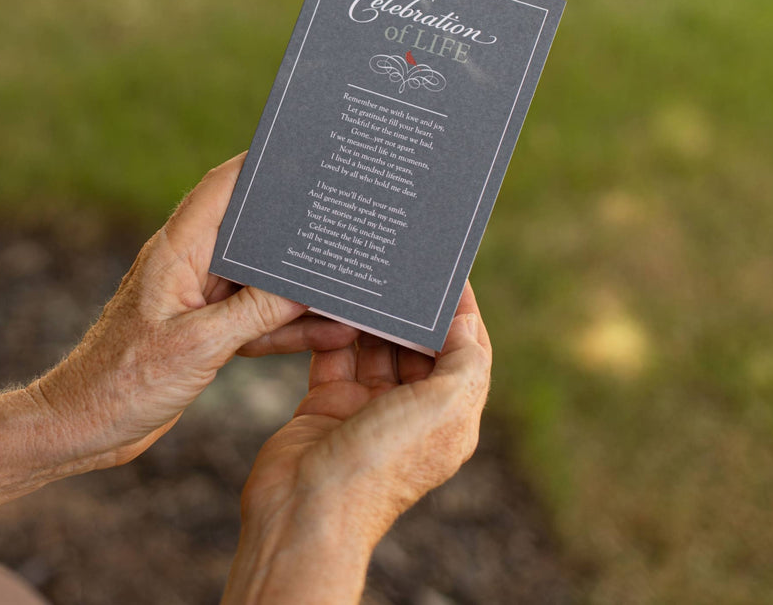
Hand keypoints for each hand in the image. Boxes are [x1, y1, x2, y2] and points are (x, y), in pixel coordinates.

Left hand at [29, 154, 359, 468]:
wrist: (83, 427)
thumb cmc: (124, 382)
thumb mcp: (199, 344)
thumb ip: (256, 311)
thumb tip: (306, 285)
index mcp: (175, 252)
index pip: (220, 189)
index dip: (259, 165)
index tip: (301, 151)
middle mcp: (186, 266)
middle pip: (249, 232)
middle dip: (293, 228)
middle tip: (342, 219)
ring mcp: (195, 299)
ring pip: (259, 281)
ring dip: (299, 288)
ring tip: (350, 285)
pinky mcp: (203, 332)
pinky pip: (255, 318)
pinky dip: (287, 325)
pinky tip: (328, 331)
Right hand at [224, 285, 491, 603]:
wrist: (306, 508)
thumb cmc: (380, 465)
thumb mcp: (443, 410)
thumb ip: (464, 362)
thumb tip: (465, 320)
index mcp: (449, 419)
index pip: (466, 354)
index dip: (462, 314)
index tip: (450, 273)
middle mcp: (410, 413)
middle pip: (418, 347)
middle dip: (412, 310)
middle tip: (401, 265)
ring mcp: (366, 409)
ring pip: (374, 348)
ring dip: (371, 315)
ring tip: (365, 273)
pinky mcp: (326, 404)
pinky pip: (334, 355)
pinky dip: (333, 328)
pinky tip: (330, 299)